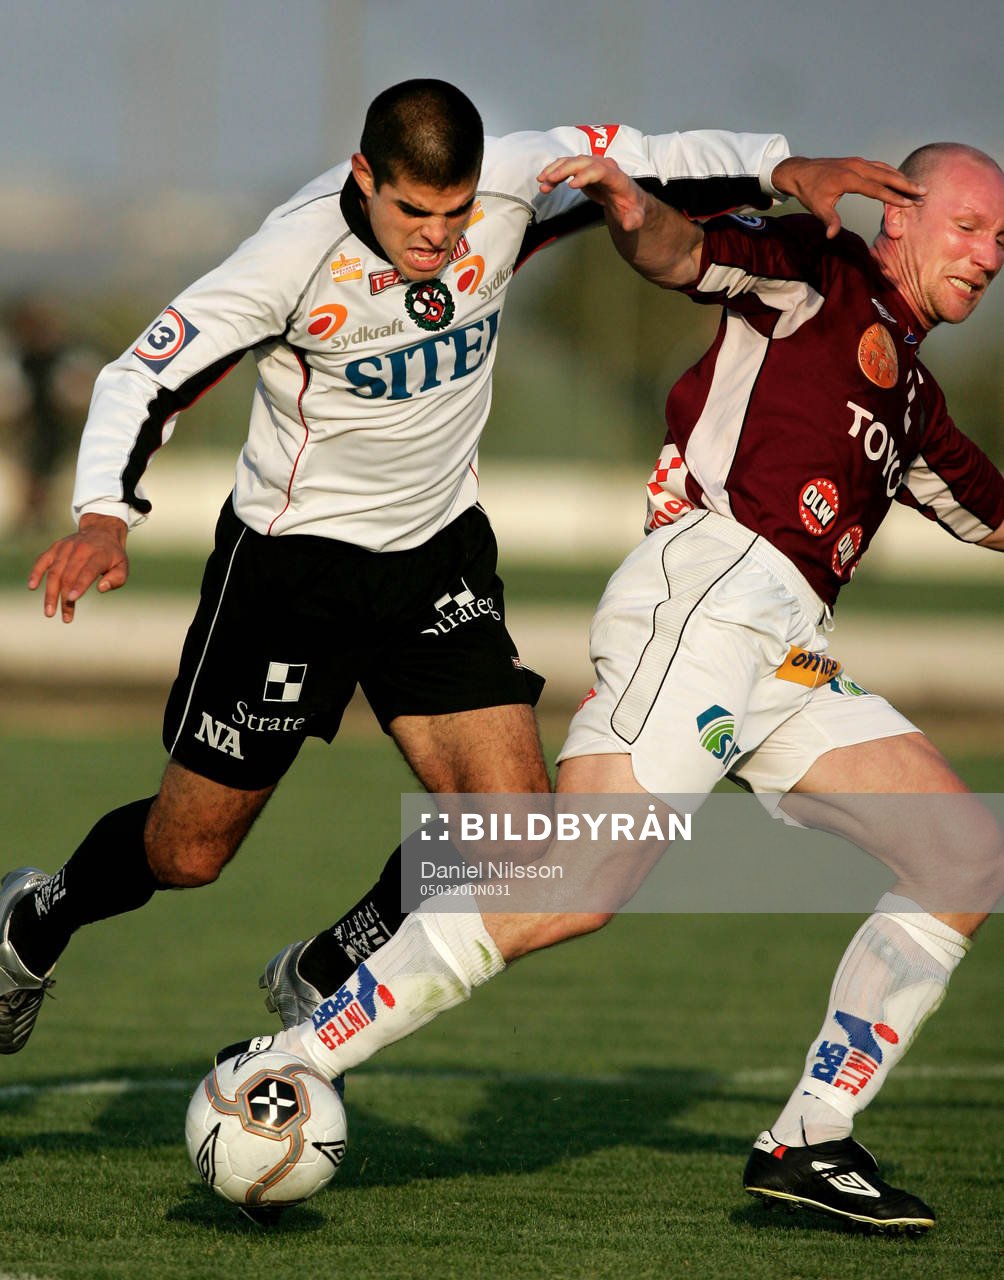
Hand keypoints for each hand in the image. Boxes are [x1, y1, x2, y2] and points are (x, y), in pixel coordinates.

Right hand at [28, 513, 129, 622]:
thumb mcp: (122, 566)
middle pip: (69, 576)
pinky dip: (36, 573)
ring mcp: (65, 549)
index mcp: (98, 555)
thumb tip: (101, 588)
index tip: (72, 600)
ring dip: (51, 593)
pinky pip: (42, 561)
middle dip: (65, 598)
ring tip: (49, 612)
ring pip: (54, 572)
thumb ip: (116, 579)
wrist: (100, 531)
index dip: (79, 586)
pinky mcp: (55, 548)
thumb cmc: (112, 555)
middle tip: (65, 618)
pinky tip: (32, 587)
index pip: (87, 572)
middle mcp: (80, 550)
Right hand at [538, 154, 648, 230]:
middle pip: (583, 162)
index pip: (601, 171)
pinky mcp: (584, 169)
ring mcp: (594, 165)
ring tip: (542, 182)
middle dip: (565, 170)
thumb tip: (629, 224)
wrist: (628, 199)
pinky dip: (555, 172)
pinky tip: (544, 181)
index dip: (586, 175)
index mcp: (617, 177)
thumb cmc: (631, 207)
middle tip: (549, 180)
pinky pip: (567, 166)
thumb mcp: (637, 216)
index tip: (571, 185)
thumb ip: (635, 219)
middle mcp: (605, 166)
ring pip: (572, 161)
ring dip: (556, 170)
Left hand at [772, 155, 925, 237]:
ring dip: (902, 178)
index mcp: (848, 178)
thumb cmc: (808, 190)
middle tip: (924, 193)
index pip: (876, 189)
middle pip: (886, 176)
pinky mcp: (857, 162)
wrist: (800, 171)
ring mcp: (858, 162)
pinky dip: (892, 173)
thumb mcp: (817, 207)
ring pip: (885, 169)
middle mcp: (856, 167)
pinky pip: (879, 167)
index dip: (893, 197)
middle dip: (906, 185)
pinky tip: (901, 179)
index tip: (908, 204)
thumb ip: (828, 220)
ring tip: (918, 187)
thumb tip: (831, 236)